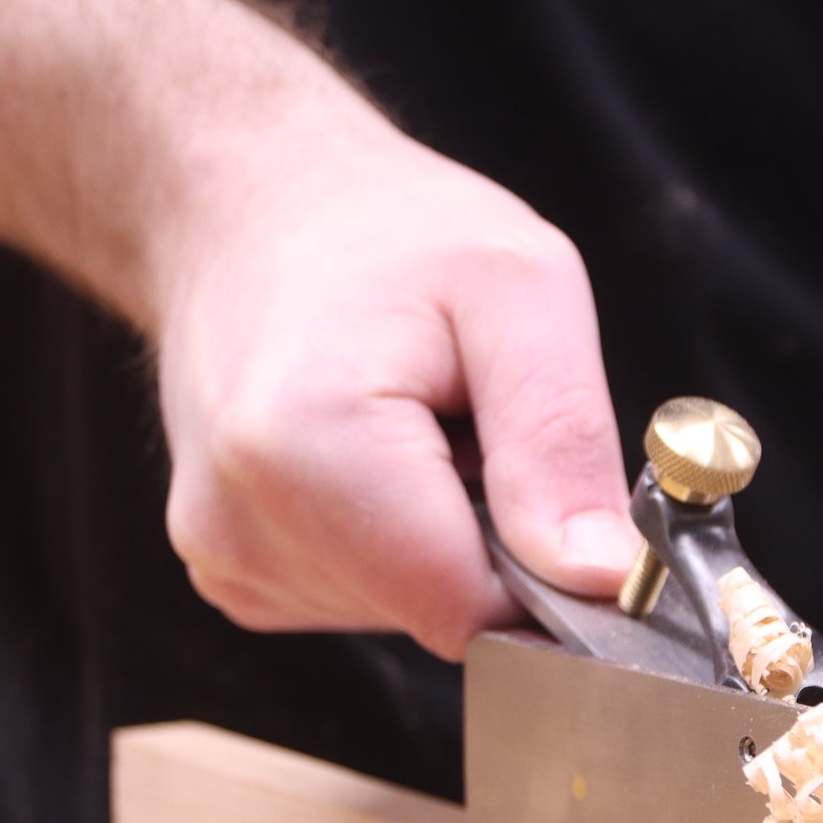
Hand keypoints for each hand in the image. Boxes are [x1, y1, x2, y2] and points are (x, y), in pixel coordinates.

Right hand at [150, 114, 639, 659]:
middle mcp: (241, 524)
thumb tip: (599, 577)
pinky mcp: (229, 572)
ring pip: (404, 611)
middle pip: (440, 612)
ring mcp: (224, 558)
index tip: (544, 475)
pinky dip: (393, 543)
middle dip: (490, 539)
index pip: (471, 609)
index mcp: (305, 449)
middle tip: (469, 422)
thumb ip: (562, 440)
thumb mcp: (519, 288)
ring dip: (442, 535)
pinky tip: (374, 456)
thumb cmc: (383, 228)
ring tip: (412, 424)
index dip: (542, 566)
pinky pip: (360, 598)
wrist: (246, 209)